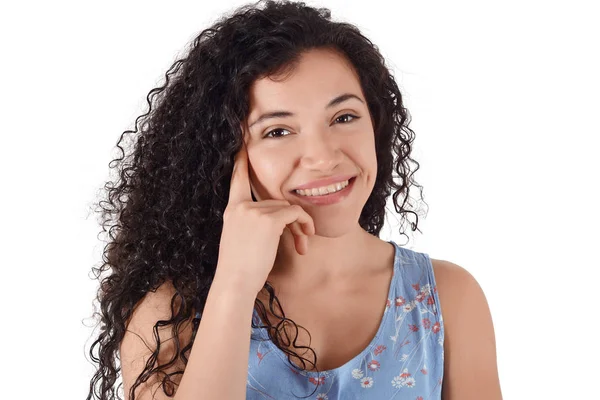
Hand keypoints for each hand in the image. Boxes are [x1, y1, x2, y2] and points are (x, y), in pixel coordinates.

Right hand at [215, 143, 314, 295]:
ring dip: (300, 226)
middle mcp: (241, 206)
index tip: (242, 141)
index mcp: (232, 210)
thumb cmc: (240, 269)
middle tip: (301, 240)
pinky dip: (304, 224)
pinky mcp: (269, 220)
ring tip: (302, 246)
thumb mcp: (241, 240)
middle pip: (276, 200)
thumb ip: (253, 223)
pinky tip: (304, 240)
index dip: (240, 161)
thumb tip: (279, 218)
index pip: (236, 179)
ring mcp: (254, 212)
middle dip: (292, 219)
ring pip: (288, 208)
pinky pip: (295, 213)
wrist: (235, 283)